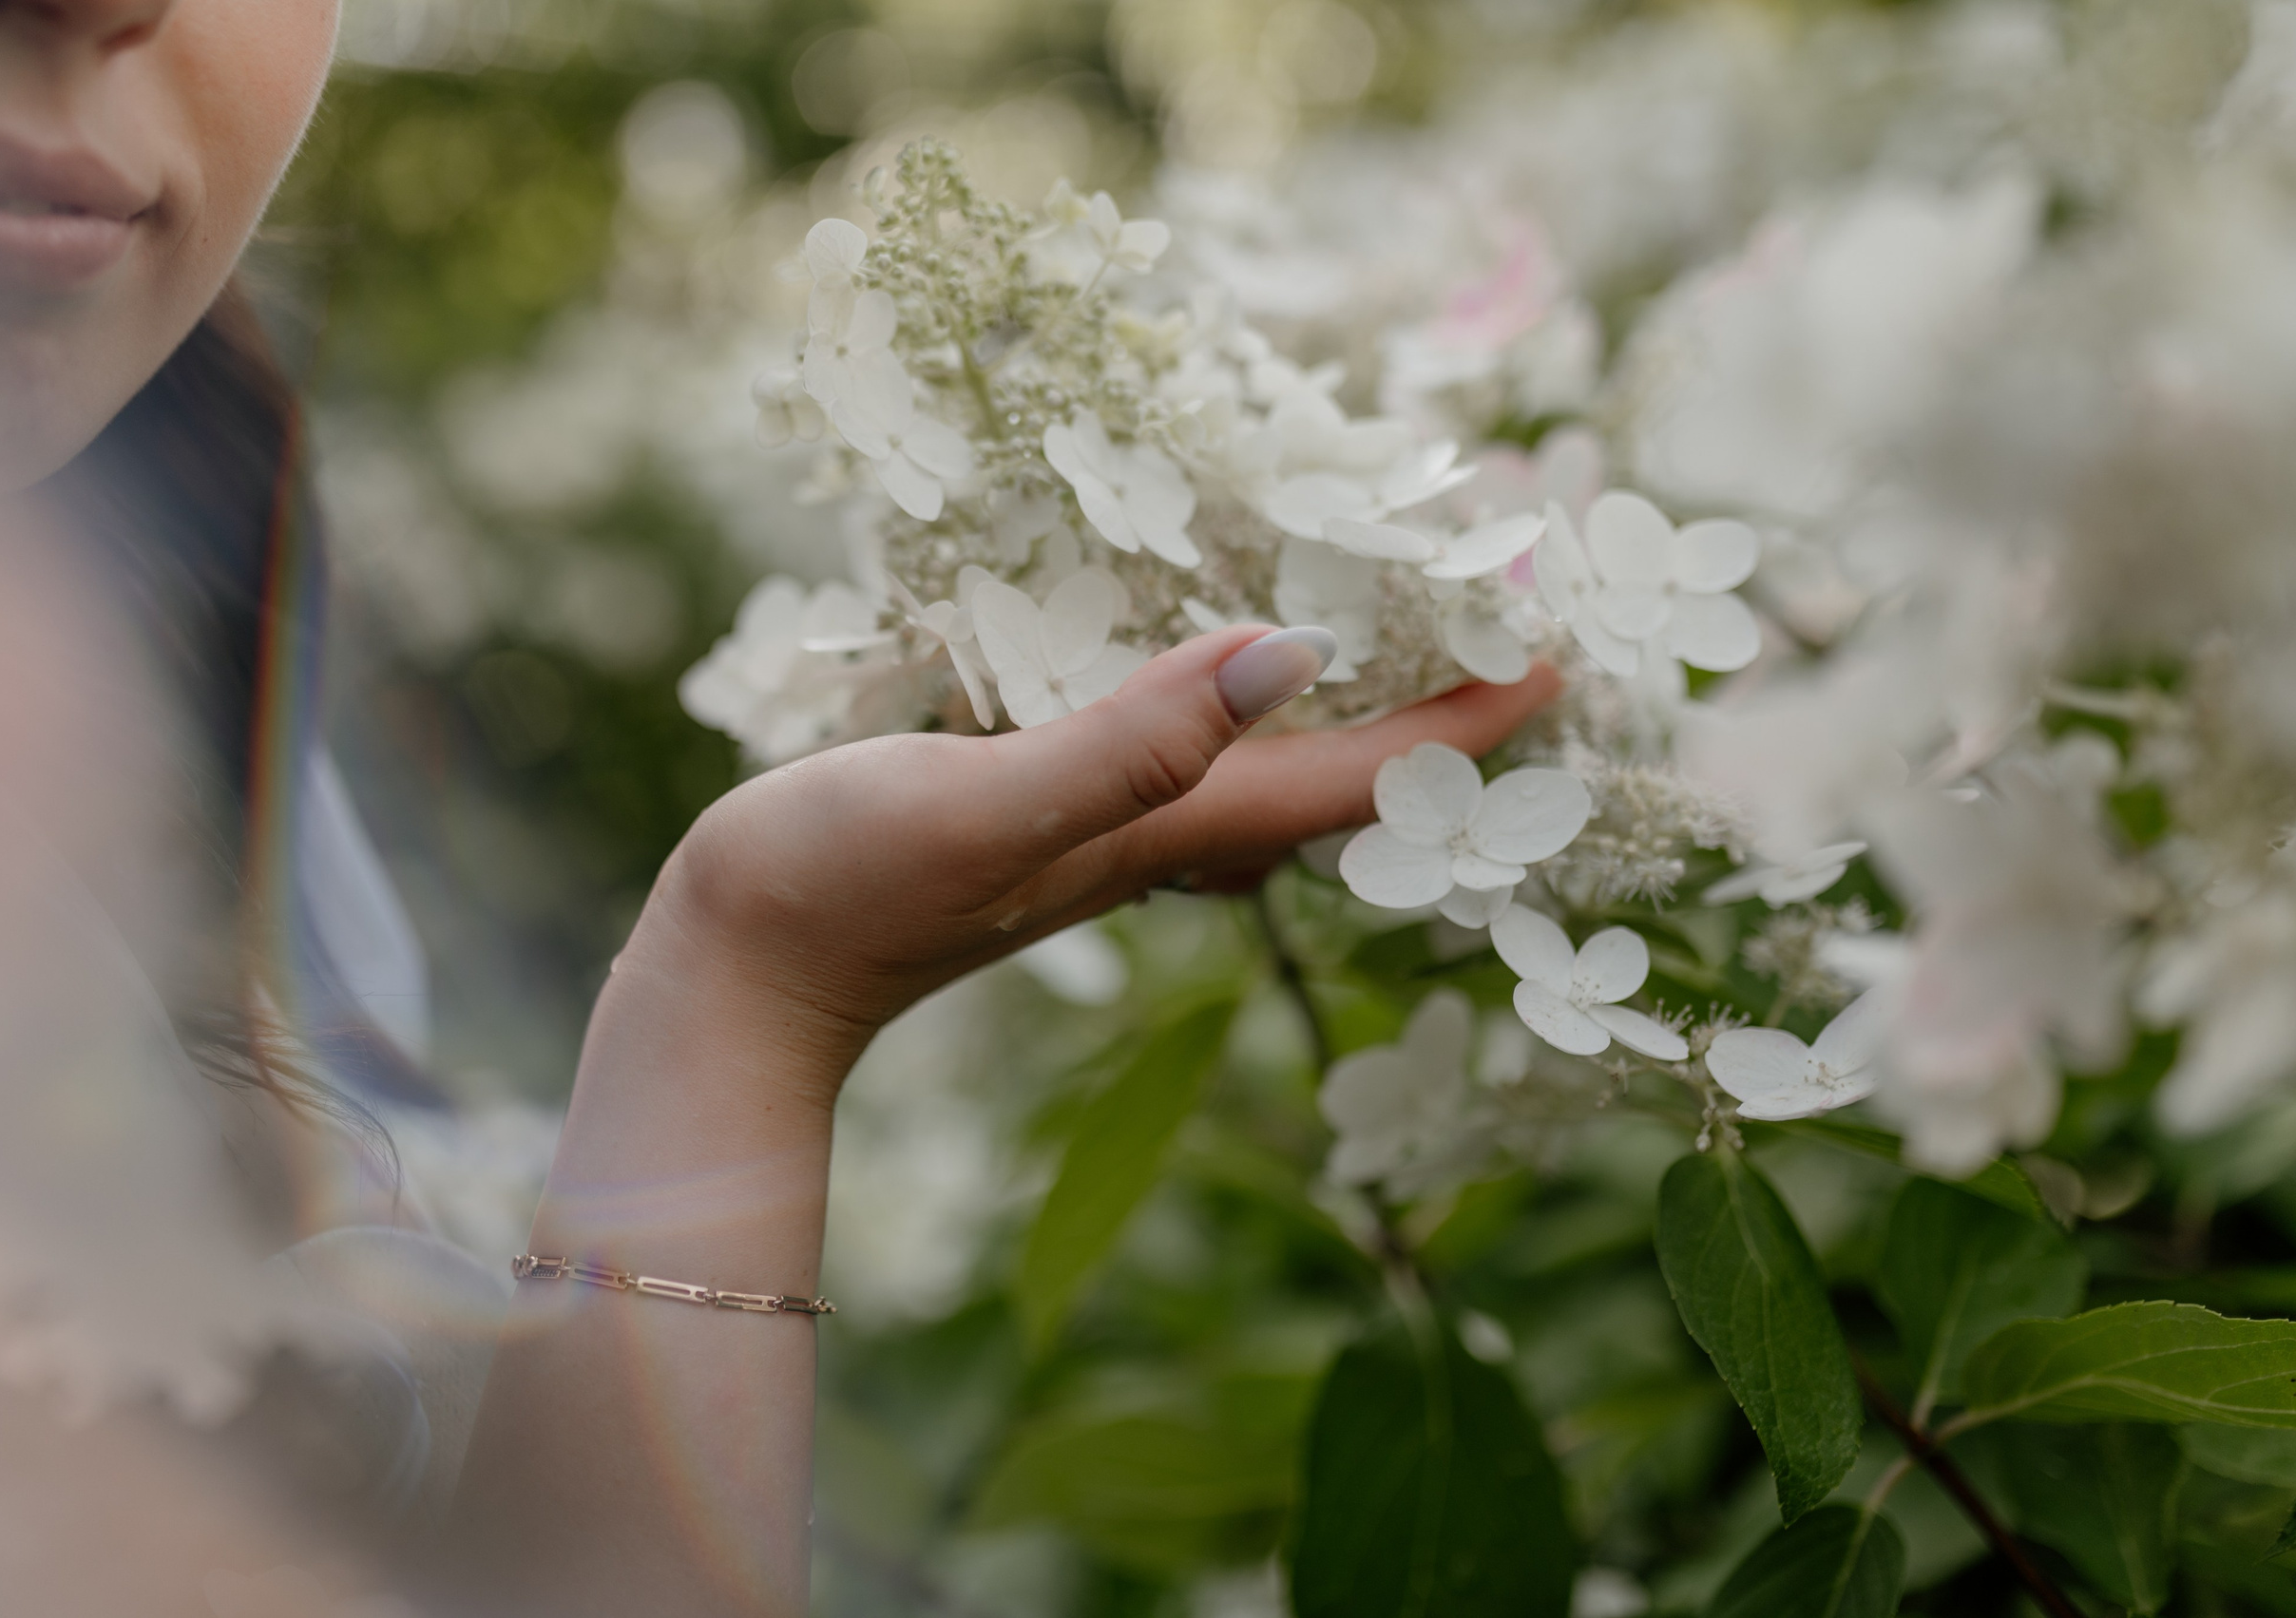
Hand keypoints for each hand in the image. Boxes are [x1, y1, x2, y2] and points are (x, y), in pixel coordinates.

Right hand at [640, 625, 1560, 1086]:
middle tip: (1507, 629)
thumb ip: (1134, 739)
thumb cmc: (843, 889)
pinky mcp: (1040, 810)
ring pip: (1265, 768)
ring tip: (1397, 630)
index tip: (1559, 649)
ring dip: (1345, 709)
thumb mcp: (990, 803)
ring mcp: (1100, 832)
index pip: (1355, 779)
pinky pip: (1178, 748)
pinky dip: (1229, 697)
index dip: (1463, 721)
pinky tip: (1209, 657)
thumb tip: (1294, 657)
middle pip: (1337, 782)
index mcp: (1167, 831)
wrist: (736, 972)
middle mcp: (1157, 837)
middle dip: (1431, 717)